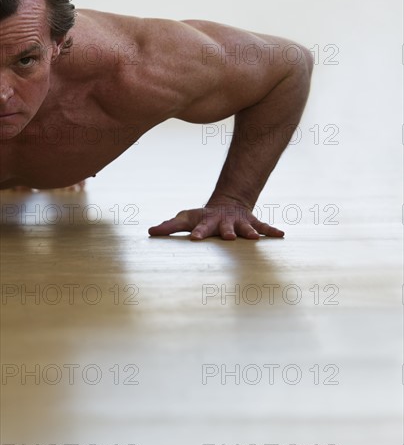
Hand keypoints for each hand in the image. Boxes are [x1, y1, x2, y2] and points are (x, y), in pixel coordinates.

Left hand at [148, 203, 284, 240]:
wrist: (226, 204)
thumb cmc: (201, 217)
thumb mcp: (185, 220)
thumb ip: (168, 227)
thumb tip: (149, 232)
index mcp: (207, 222)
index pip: (201, 228)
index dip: (198, 233)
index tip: (196, 239)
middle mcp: (225, 223)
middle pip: (226, 228)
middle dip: (228, 233)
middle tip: (230, 238)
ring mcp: (239, 223)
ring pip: (246, 228)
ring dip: (250, 233)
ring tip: (256, 239)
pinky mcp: (251, 223)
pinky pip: (263, 227)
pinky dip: (271, 230)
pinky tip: (281, 235)